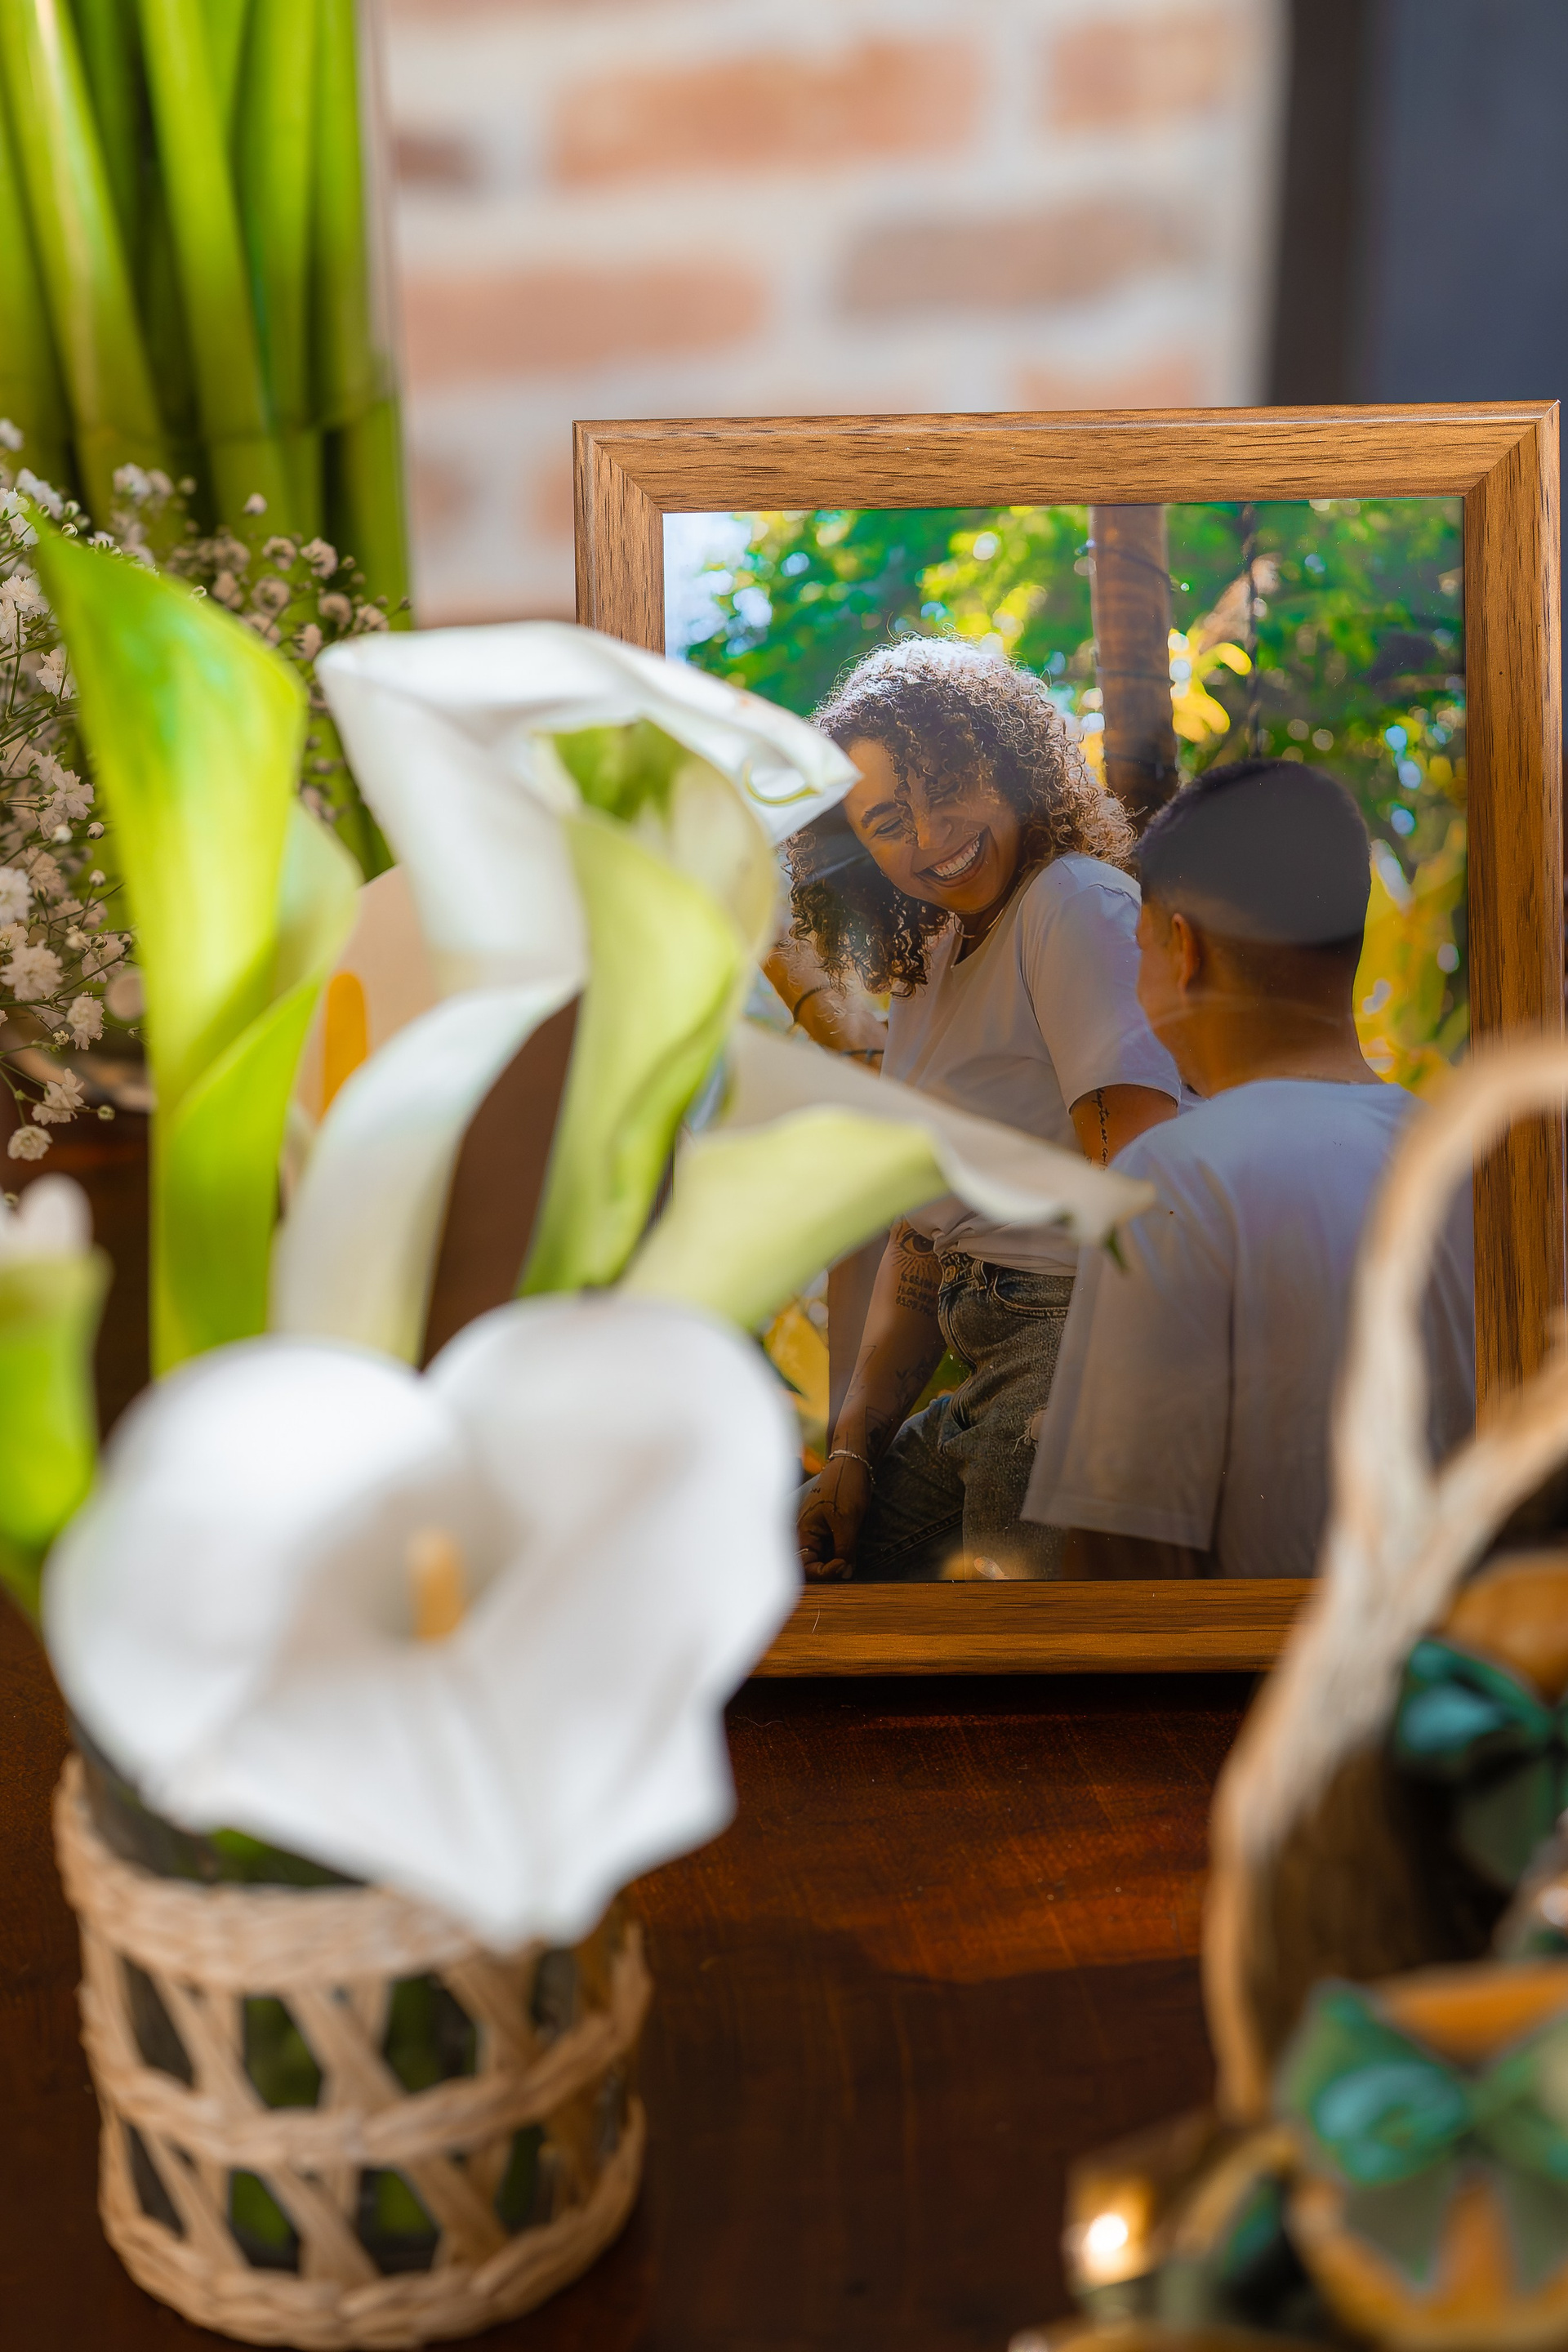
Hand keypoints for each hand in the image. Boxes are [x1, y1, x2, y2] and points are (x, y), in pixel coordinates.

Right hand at [797, 1452, 872, 1581]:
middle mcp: (806, 1533)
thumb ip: (845, 1550)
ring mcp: (817, 1529)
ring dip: (837, 1560)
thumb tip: (846, 1573)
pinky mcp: (828, 1526)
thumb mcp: (847, 1522)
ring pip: (824, 1556)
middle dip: (831, 1568)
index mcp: (803, 1531)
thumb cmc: (845, 1486)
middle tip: (849, 1565)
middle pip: (813, 1564)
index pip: (806, 1567)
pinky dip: (841, 1551)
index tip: (845, 1566)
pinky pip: (831, 1546)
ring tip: (852, 1556)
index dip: (825, 1572)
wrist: (852, 1463)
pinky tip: (851, 1548)